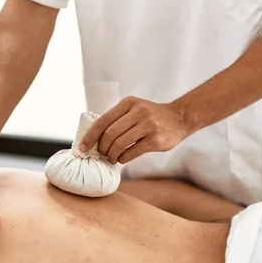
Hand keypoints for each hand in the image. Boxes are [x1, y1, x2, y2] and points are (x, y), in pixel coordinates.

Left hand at [79, 96, 194, 163]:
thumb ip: (117, 119)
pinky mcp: (155, 140)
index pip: (102, 121)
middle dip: (102, 148)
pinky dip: (122, 159)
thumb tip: (93, 138)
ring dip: (111, 155)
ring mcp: (147, 125)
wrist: (180, 118)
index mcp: (128, 103)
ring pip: (118, 144)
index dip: (90, 137)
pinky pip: (131, 153)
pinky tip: (122, 159)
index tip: (82, 148)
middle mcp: (138, 112)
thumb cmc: (151, 117)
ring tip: (112, 158)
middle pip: (109, 134)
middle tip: (102, 154)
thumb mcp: (134, 109)